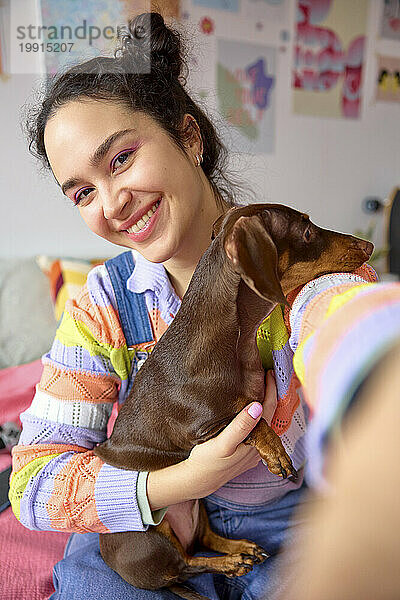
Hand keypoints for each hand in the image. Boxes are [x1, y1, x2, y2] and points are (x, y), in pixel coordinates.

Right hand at [185, 369, 277, 498]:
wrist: (198, 480)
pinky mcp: (246, 450)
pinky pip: (257, 427)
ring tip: (263, 386)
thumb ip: (240, 426)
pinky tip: (252, 407)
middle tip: (268, 375)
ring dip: (265, 404)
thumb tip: (257, 407)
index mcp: (257, 441)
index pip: (269, 410)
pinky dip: (258, 414)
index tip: (269, 373)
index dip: (271, 391)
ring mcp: (254, 448)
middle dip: (271, 395)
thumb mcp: (223, 444)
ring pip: (265, 421)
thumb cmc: (208, 462)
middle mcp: (260, 445)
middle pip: (271, 415)